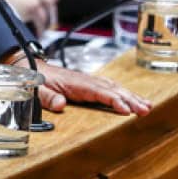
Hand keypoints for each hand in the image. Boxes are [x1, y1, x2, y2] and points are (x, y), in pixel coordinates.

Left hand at [6, 51, 151, 115]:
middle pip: (111, 89)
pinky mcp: (88, 85)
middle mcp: (85, 80)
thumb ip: (47, 97)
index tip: (126, 110)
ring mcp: (88, 81)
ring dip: (131, 96)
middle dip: (130, 99)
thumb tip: (61, 104)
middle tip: (146, 110)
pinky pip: (110, 88)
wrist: (30, 67)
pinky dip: (124, 93)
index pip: (98, 91)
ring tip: (147, 106)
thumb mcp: (35, 89)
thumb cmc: (34, 80)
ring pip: (114, 87)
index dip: (113, 100)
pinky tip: (134, 100)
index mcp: (74, 82)